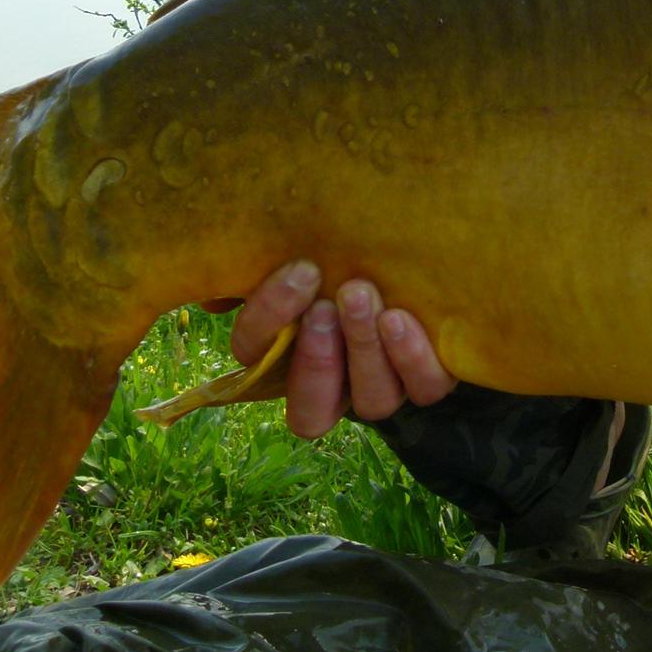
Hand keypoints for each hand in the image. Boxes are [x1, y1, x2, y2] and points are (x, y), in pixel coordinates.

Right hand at [225, 260, 455, 437]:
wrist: (417, 243)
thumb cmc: (347, 244)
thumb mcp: (302, 245)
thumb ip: (259, 257)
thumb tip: (222, 270)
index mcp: (285, 356)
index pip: (256, 356)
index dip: (267, 322)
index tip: (297, 272)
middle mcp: (334, 384)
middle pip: (312, 408)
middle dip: (317, 359)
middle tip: (326, 304)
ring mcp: (384, 385)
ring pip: (372, 401)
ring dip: (364, 351)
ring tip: (363, 297)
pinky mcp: (430, 375)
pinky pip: (425, 388)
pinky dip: (413, 358)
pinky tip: (401, 318)